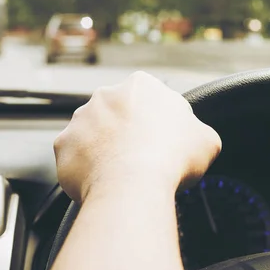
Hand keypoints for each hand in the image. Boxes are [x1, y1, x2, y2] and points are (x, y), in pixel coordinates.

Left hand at [54, 71, 221, 202]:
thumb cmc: (171, 157)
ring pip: (93, 134)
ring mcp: (80, 119)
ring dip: (104, 149)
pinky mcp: (63, 145)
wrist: (133, 184)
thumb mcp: (206, 141)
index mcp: (141, 86)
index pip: (149, 99)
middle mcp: (106, 94)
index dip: (157, 123)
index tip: (162, 142)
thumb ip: (198, 132)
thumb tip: (195, 139)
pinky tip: (102, 183)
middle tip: (142, 160)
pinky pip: (75, 157)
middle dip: (126, 134)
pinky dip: (85, 169)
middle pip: (118, 114)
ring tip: (121, 175)